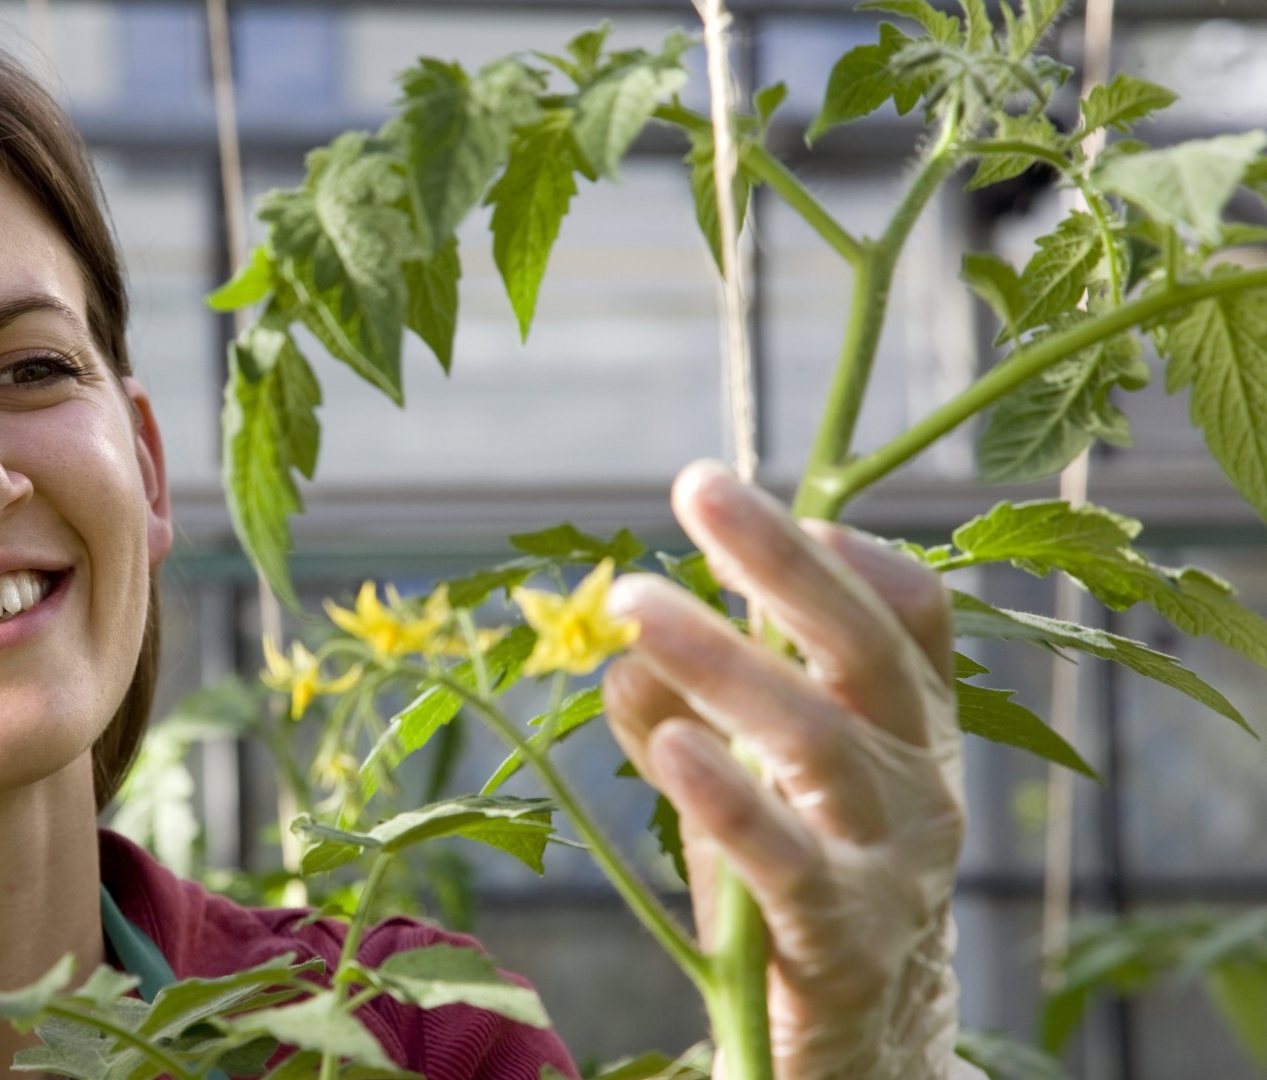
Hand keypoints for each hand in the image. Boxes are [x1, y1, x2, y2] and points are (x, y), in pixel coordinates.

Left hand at [602, 461, 968, 1079]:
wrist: (858, 1052)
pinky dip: (727, 798)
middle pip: (867, 652)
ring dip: (726, 664)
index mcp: (911, 737)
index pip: (915, 623)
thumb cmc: (793, 895)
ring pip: (820, 742)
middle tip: (700, 487)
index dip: (853, 554)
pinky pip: (786, 861)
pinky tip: (667, 745)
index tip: (773, 501)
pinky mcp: (840, 944)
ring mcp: (891, 867)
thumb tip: (623, 651)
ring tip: (637, 606)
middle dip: (782, 563)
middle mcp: (920, 787)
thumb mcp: (751, 790)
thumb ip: (691, 714)